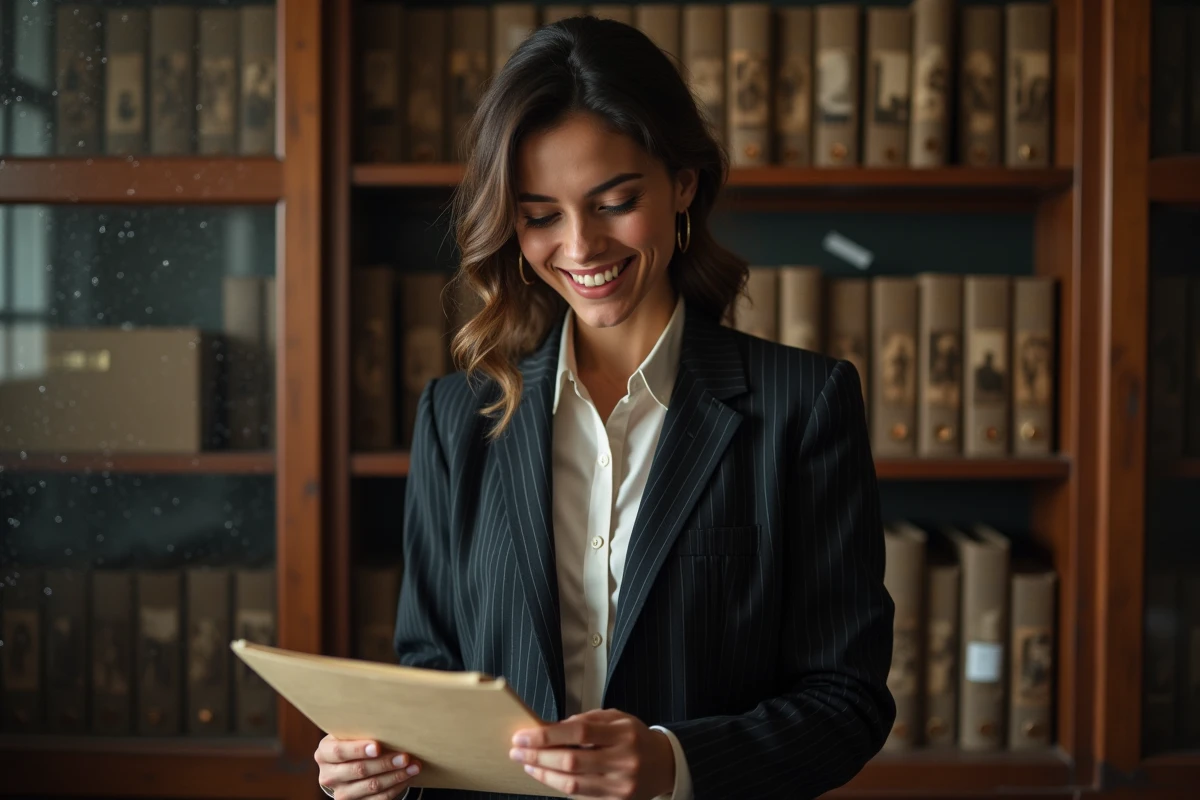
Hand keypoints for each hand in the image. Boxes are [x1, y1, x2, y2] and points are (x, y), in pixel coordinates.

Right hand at [314, 735, 421, 799]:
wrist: (345, 768)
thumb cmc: (352, 744)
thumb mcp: (349, 735)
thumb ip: (360, 730)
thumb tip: (389, 720)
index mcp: (324, 754)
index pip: (339, 752)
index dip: (358, 749)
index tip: (378, 746)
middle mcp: (329, 776)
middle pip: (359, 770)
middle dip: (385, 763)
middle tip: (405, 756)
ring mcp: (341, 793)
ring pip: (372, 786)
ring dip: (396, 776)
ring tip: (414, 766)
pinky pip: (379, 799)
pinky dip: (396, 787)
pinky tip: (408, 777)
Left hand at [510, 709, 674, 798]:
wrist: (665, 764)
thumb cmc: (635, 737)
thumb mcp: (616, 718)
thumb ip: (586, 721)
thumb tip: (549, 728)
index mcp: (623, 734)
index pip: (579, 733)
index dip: (548, 735)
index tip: (524, 735)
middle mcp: (623, 761)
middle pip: (572, 761)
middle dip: (539, 756)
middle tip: (517, 750)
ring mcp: (620, 786)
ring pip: (573, 785)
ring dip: (544, 775)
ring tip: (528, 764)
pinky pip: (581, 797)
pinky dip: (560, 787)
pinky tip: (548, 776)